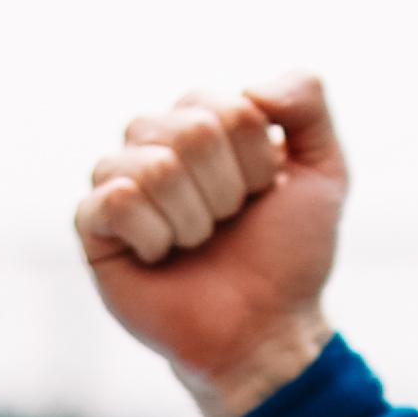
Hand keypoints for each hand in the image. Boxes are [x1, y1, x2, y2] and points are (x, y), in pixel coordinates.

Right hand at [75, 77, 345, 416]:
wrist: (265, 329)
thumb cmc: (288, 254)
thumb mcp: (324, 170)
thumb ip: (307, 101)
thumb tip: (249, 87)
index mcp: (204, 120)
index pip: (227, 105)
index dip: (256, 159)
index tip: (261, 193)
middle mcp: (156, 141)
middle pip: (192, 129)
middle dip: (228, 189)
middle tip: (228, 223)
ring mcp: (120, 180)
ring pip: (156, 165)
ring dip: (196, 219)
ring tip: (197, 243)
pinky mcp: (93, 225)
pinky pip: (117, 200)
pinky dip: (156, 236)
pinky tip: (160, 256)